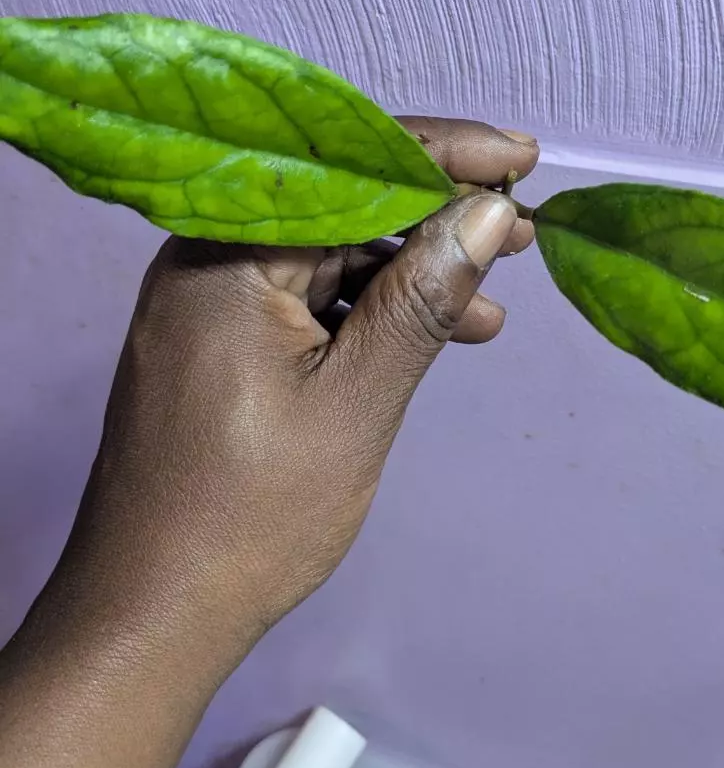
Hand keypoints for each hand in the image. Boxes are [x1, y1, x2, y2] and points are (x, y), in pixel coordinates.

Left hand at [56, 116, 538, 664]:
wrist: (156, 612)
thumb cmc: (251, 516)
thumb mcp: (356, 402)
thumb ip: (421, 299)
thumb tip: (488, 213)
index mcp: (225, 253)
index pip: (348, 168)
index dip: (444, 154)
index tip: (523, 156)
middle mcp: (210, 256)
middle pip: (342, 205)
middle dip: (436, 217)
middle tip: (522, 232)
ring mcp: (213, 299)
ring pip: (332, 255)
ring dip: (413, 274)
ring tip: (491, 302)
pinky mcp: (224, 338)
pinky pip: (310, 298)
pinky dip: (373, 312)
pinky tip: (438, 333)